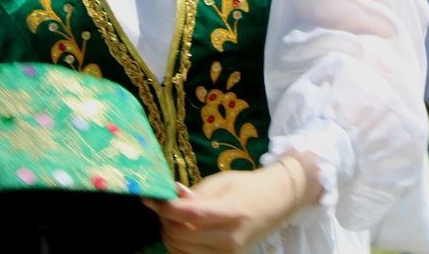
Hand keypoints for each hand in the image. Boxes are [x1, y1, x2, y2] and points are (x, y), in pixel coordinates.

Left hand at [148, 154, 319, 253]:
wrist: (276, 203)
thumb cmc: (248, 186)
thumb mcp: (222, 181)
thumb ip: (195, 193)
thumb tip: (167, 197)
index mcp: (231, 212)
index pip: (190, 214)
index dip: (166, 207)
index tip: (152, 198)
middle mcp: (229, 238)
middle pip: (180, 235)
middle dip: (166, 220)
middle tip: (166, 207)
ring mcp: (227, 253)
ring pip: (179, 250)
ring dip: (170, 234)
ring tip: (175, 219)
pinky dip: (179, 247)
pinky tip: (183, 233)